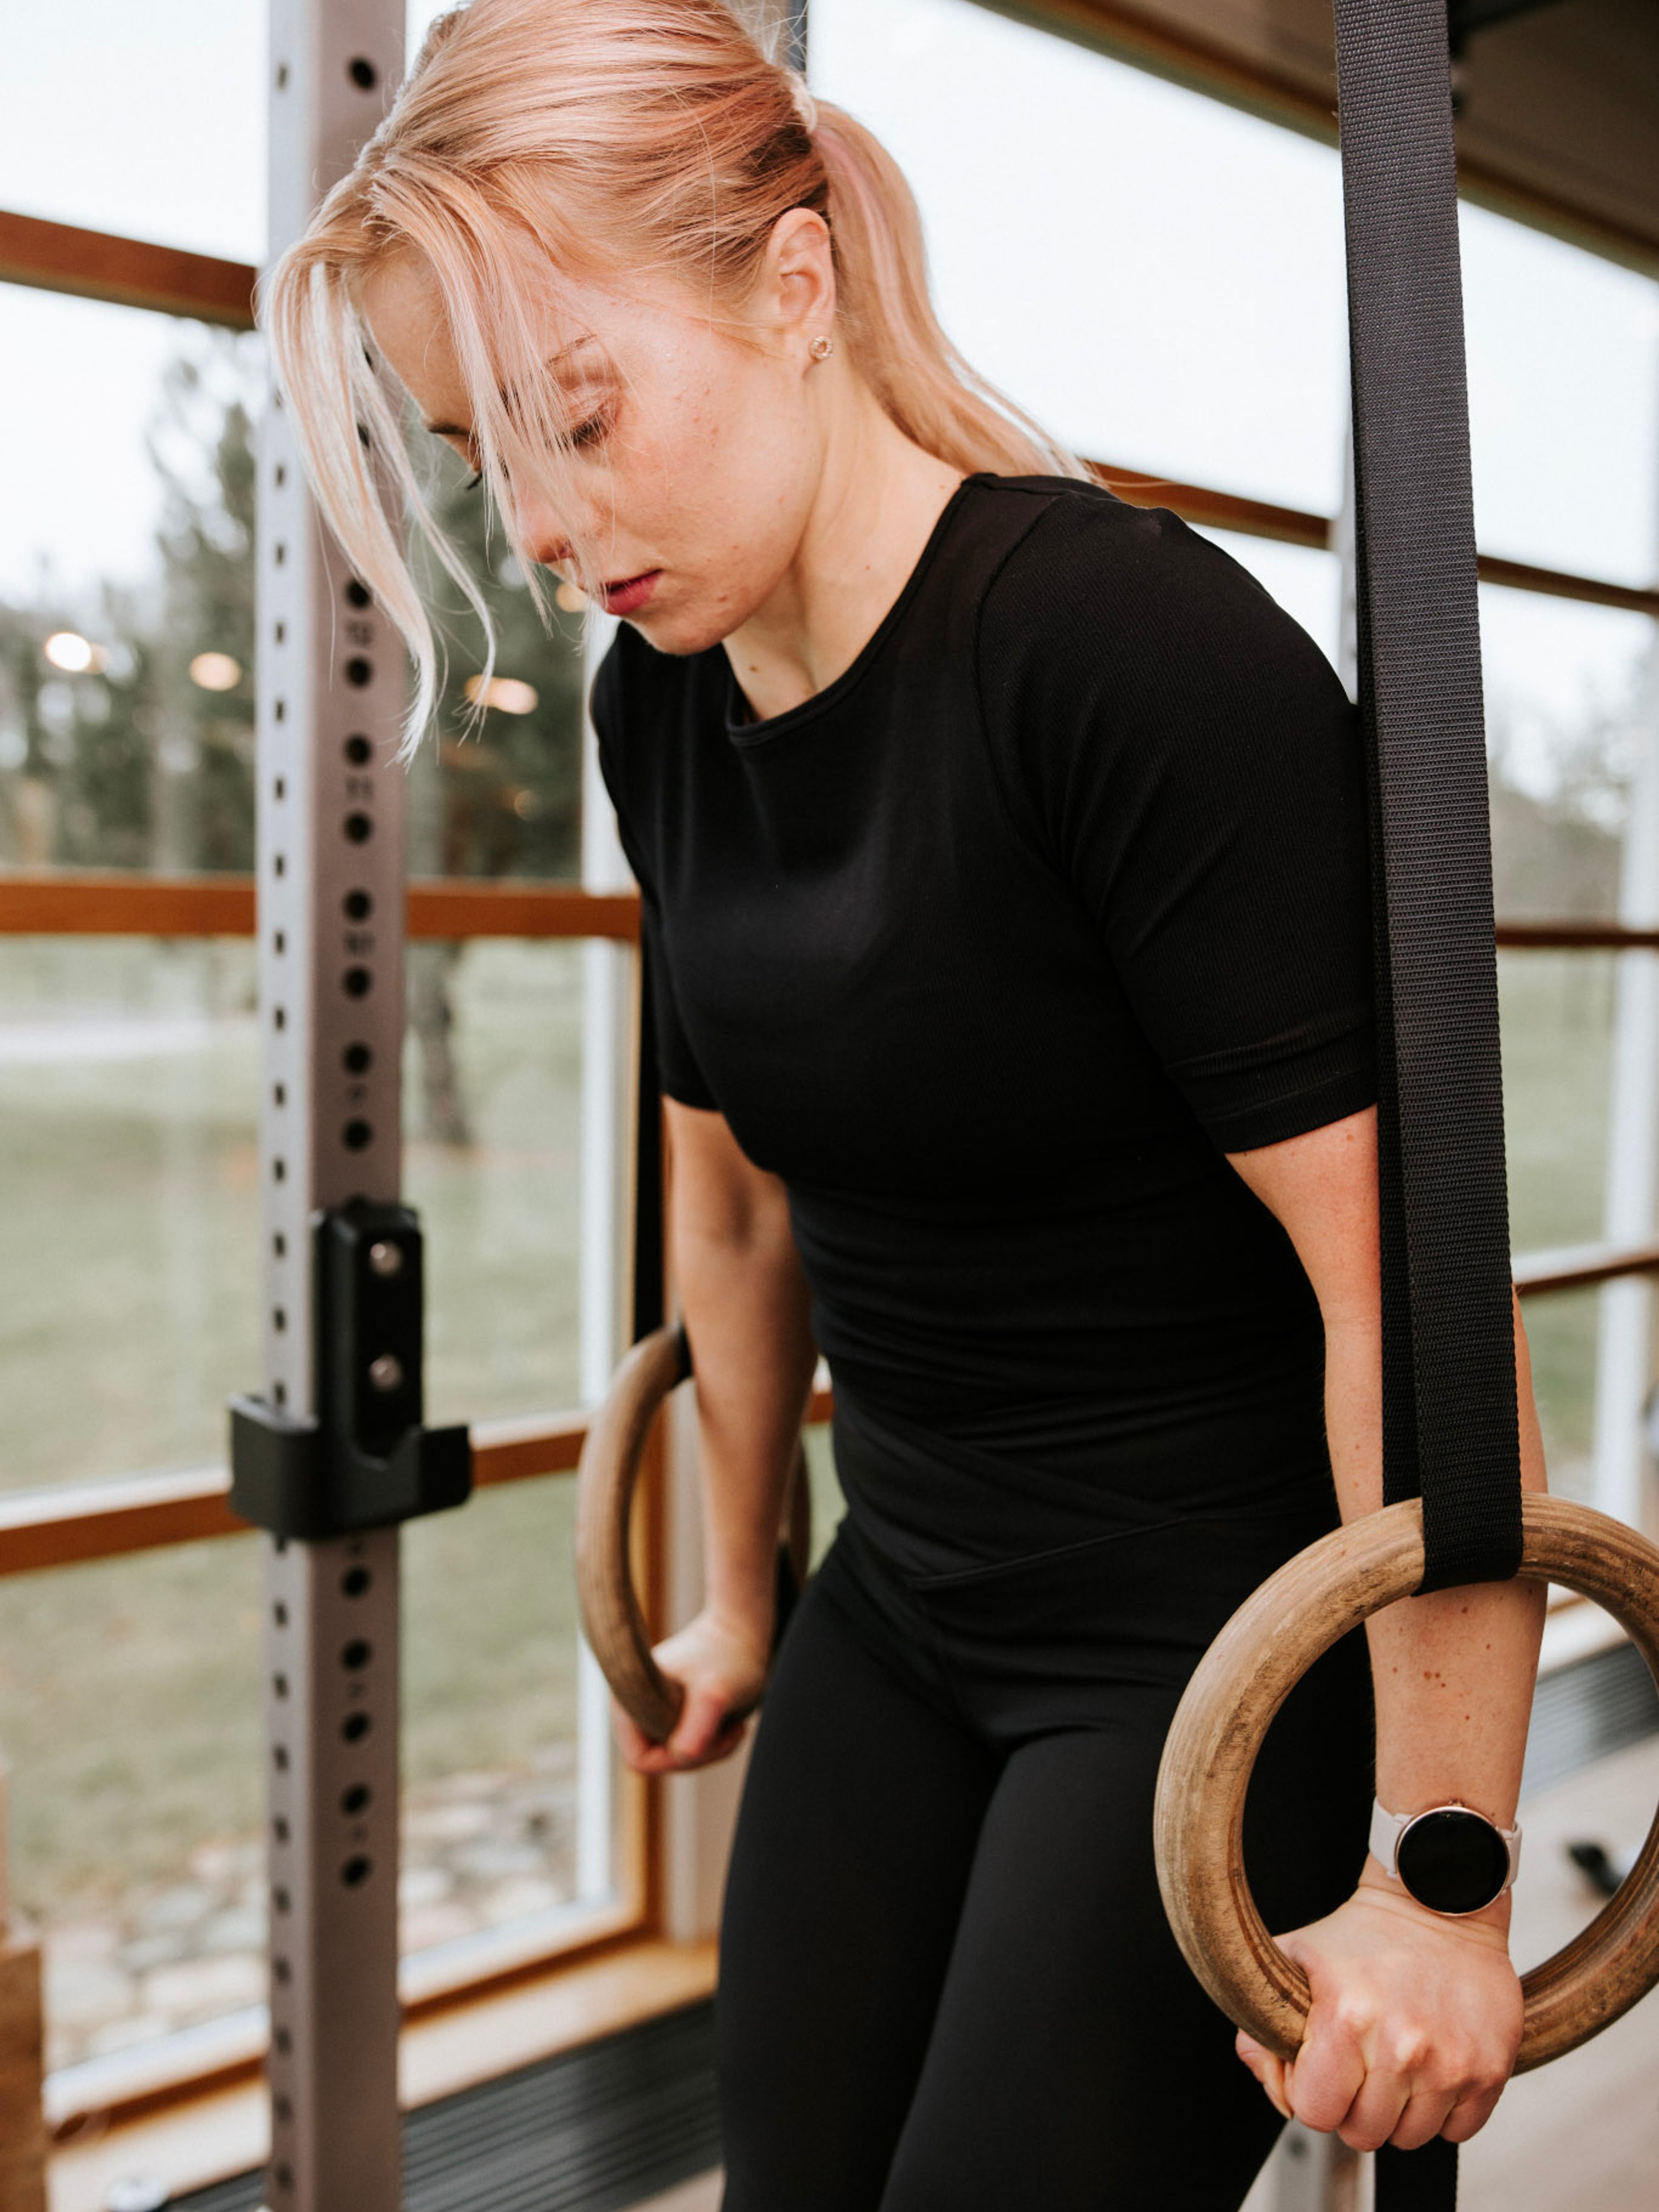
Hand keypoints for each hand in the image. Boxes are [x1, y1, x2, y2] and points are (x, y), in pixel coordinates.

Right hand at [612, 1603, 773, 1775]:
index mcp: (629, 1699)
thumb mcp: (716, 1692)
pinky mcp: (674, 1714)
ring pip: (678, 1757)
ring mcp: (655, 1711)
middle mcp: (636, 1707)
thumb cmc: (730, 1655)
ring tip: (735, 1726)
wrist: (744, 1631)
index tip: (707, 1741)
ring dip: (710, 1750)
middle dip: (699, 1754)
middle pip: (661, 1760)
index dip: (673, 1760)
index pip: (639, 1758)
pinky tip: (733, 1724)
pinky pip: (691, 1748)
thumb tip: (683, 1755)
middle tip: (729, 1732)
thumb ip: (699, 1724)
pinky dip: (714, 1744)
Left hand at [1235, 1864, 1522, 2150]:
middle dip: (1354, 2106)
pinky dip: (1442, 2111)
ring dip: (1399, 2111)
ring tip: (1396, 2061)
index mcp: (1346, 2019)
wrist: (1438, 1904)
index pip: (1316, 2113)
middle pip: (1363, 2133)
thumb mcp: (1293, 1960)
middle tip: (1360, 2066)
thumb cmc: (1363, 1935)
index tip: (1321, 2072)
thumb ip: (1263, 2030)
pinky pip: (1458, 2131)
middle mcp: (1401, 2046)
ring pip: (1410, 2138)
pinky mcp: (1490, 2070)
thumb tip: (1276, 2090)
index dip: (1312, 2096)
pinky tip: (1432, 2066)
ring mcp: (1451, 2062)